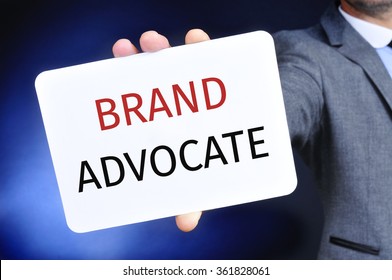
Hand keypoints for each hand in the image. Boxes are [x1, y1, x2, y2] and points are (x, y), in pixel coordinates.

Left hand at [112, 29, 209, 231]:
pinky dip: (198, 44)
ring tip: (151, 42)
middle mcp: (172, 97)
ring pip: (169, 58)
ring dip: (157, 47)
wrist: (258, 130)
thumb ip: (193, 195)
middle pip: (146, 76)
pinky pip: (205, 51)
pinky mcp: (217, 69)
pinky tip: (194, 39)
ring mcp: (192, 80)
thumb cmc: (222, 155)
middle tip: (123, 51)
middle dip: (132, 61)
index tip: (100, 79)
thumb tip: (186, 225)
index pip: (136, 103)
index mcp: (163, 119)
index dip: (118, 90)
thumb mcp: (205, 177)